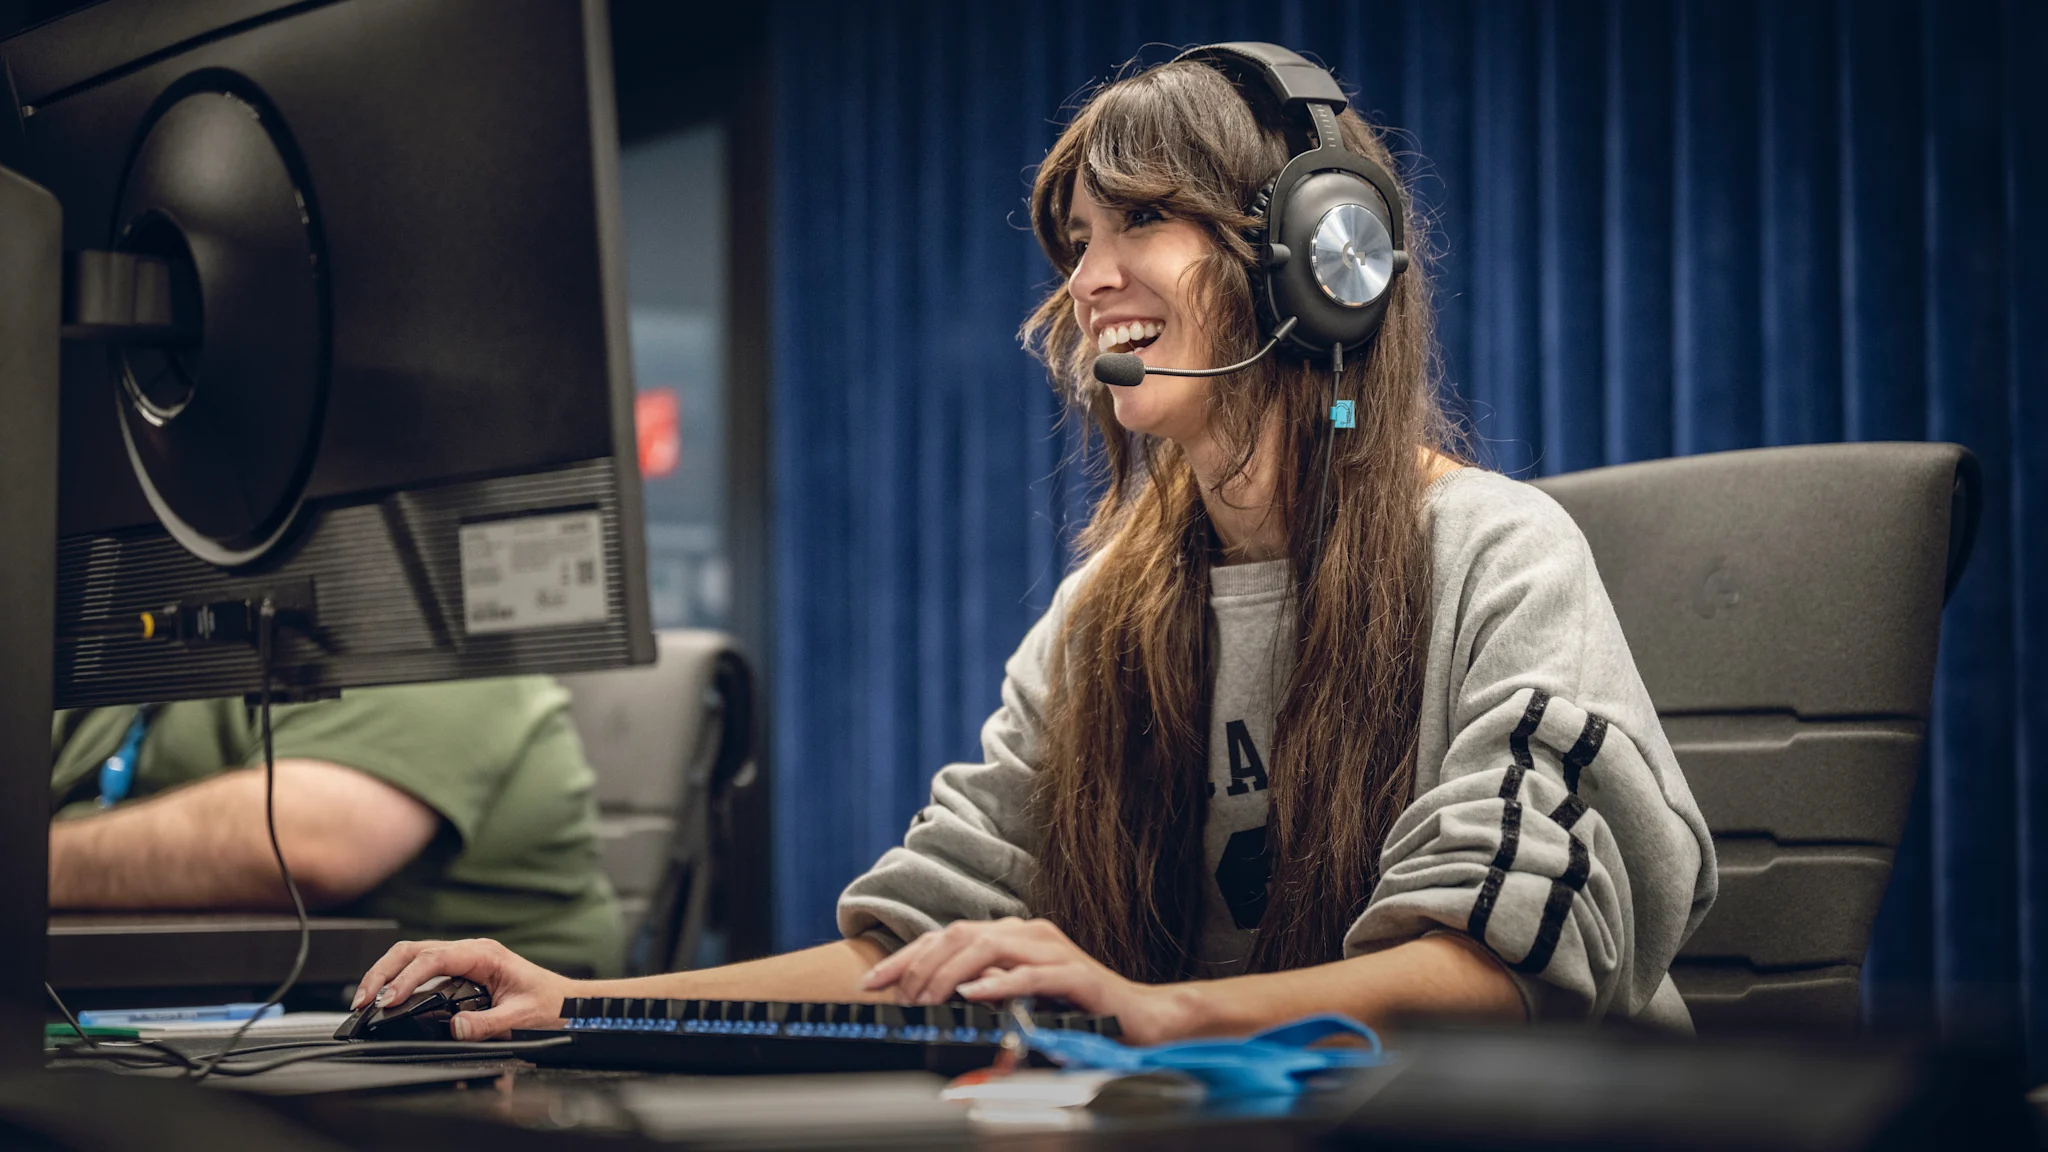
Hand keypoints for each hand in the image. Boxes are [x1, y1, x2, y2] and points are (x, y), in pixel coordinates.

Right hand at [351, 937, 572, 1040]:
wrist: (569, 1004)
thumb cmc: (551, 1005)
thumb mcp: (522, 1017)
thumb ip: (488, 1024)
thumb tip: (455, 1028)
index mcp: (485, 954)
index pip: (433, 959)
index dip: (406, 978)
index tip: (387, 1000)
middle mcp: (471, 952)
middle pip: (413, 950)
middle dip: (383, 973)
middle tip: (362, 1001)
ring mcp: (464, 959)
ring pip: (413, 956)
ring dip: (386, 975)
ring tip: (365, 1001)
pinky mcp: (461, 971)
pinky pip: (422, 968)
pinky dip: (400, 980)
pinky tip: (388, 997)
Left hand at [859, 917, 1194, 1044]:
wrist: (1139, 1019)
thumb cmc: (1077, 1010)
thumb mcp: (1017, 998)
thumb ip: (981, 990)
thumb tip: (931, 1002)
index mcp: (1012, 935)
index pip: (947, 936)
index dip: (905, 957)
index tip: (872, 982)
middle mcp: (1029, 933)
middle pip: (960, 934)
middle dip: (921, 965)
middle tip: (899, 1000)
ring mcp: (1053, 950)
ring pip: (989, 945)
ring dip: (950, 973)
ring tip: (928, 999)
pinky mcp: (1076, 974)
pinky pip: (1030, 974)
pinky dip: (999, 983)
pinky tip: (975, 993)